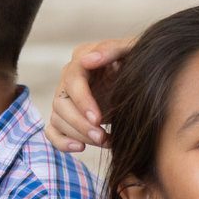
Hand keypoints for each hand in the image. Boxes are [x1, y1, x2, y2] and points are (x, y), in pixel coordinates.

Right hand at [47, 37, 135, 151]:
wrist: (145, 78)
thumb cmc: (138, 61)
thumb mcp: (131, 51)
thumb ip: (112, 50)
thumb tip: (88, 60)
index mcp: (82, 59)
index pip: (72, 81)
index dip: (82, 101)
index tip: (98, 118)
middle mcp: (70, 78)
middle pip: (60, 104)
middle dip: (80, 123)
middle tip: (101, 137)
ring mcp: (67, 98)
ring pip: (58, 119)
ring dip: (78, 134)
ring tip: (104, 141)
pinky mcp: (69, 116)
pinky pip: (53, 131)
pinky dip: (62, 142)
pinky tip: (80, 148)